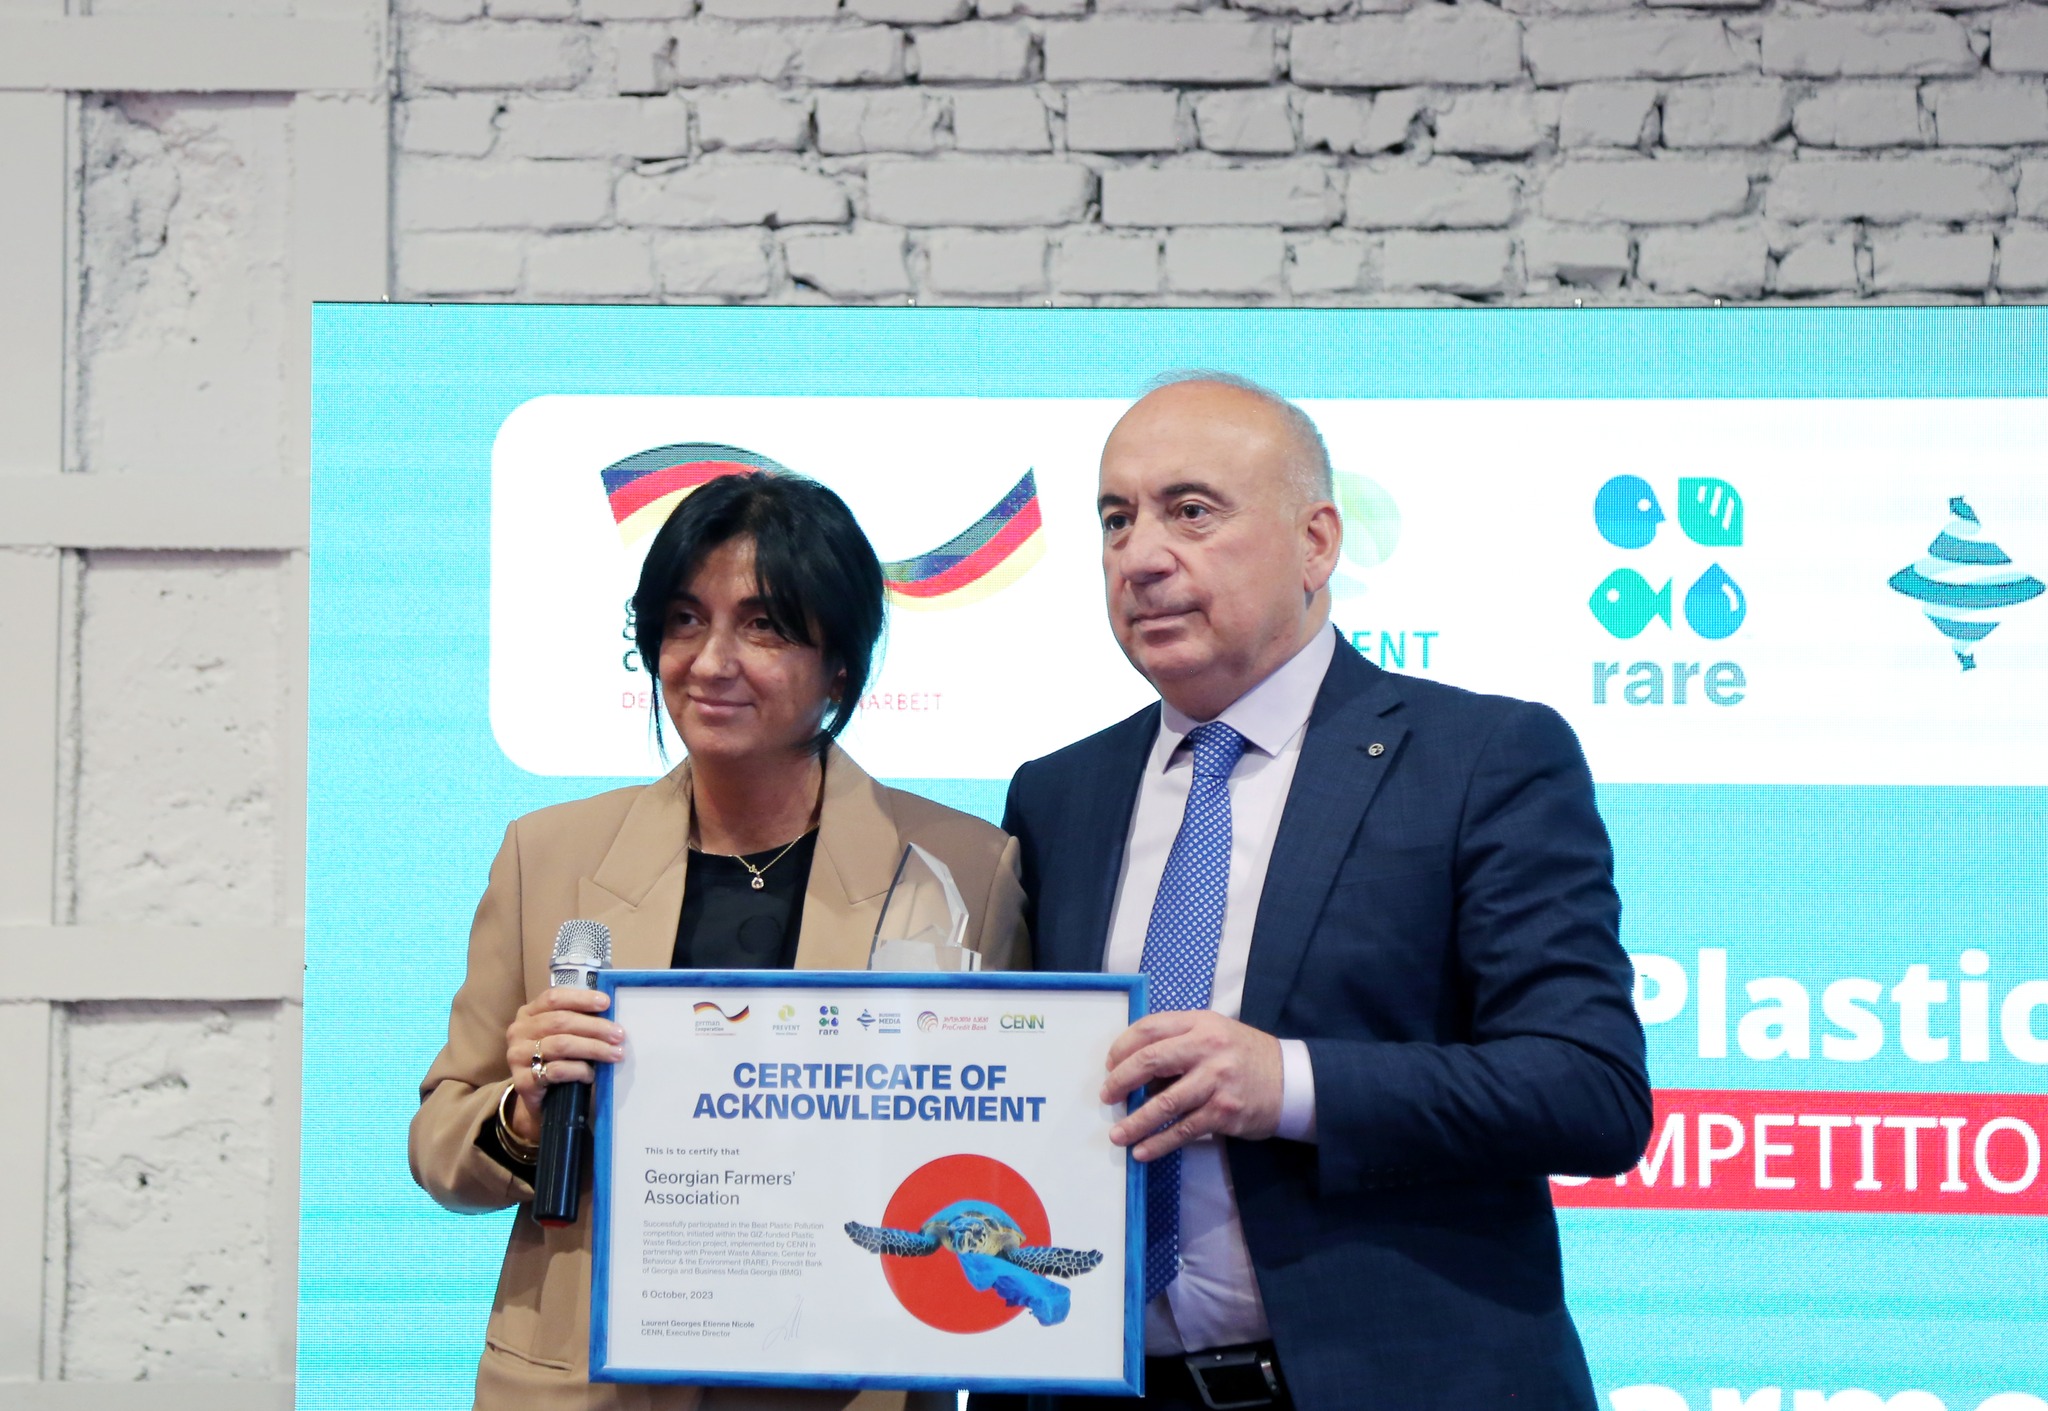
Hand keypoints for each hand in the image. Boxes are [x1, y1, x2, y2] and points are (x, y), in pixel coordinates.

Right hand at [502, 988, 623, 1145]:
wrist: (540, 1100)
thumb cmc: (557, 1060)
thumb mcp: (565, 1035)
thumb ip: (579, 1022)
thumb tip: (610, 1014)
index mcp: (529, 1013)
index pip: (553, 998)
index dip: (580, 998)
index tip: (606, 1003)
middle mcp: (519, 1031)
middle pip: (560, 1021)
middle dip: (594, 1027)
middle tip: (619, 1035)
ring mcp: (517, 1056)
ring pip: (561, 1044)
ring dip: (593, 1048)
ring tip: (615, 1054)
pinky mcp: (522, 1081)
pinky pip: (556, 1070)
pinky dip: (579, 1070)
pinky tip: (592, 1074)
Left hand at [1100, 1011, 1283, 1160]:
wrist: (1290, 1080)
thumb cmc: (1243, 1056)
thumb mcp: (1214, 1033)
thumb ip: (1179, 1042)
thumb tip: (1134, 1070)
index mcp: (1201, 1022)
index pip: (1150, 1028)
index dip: (1122, 1047)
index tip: (1110, 1065)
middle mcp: (1208, 1047)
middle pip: (1151, 1061)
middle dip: (1121, 1081)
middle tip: (1107, 1097)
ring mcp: (1217, 1080)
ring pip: (1165, 1103)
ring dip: (1135, 1121)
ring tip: (1117, 1134)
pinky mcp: (1224, 1111)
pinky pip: (1184, 1130)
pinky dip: (1159, 1143)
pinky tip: (1142, 1151)